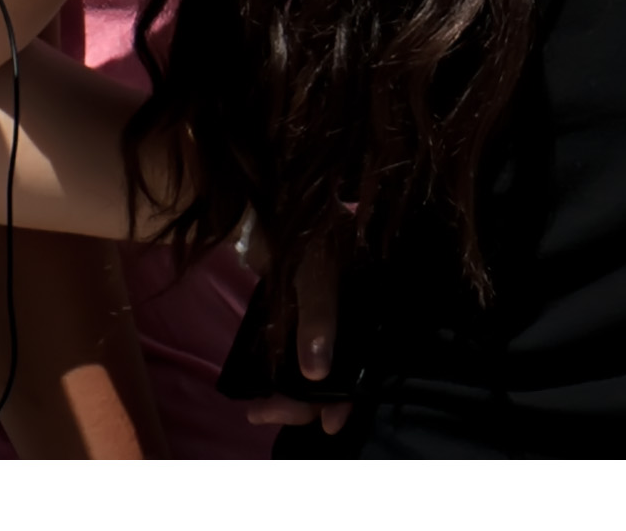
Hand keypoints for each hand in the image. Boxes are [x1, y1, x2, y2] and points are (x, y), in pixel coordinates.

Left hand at [242, 243, 350, 436]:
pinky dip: (286, 372)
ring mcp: (328, 324)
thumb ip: (319, 318)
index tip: (329, 426)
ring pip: (315, 372)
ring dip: (291, 393)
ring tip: (259, 409)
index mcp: (366, 319)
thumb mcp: (316, 273)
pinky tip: (267, 384)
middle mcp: (351, 326)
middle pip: (336, 378)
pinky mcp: (305, 318)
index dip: (347, 401)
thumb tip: (316, 372)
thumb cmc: (314, 233)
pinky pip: (299, 355)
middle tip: (264, 413)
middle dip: (304, 403)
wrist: (295, 199)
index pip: (363, 372)